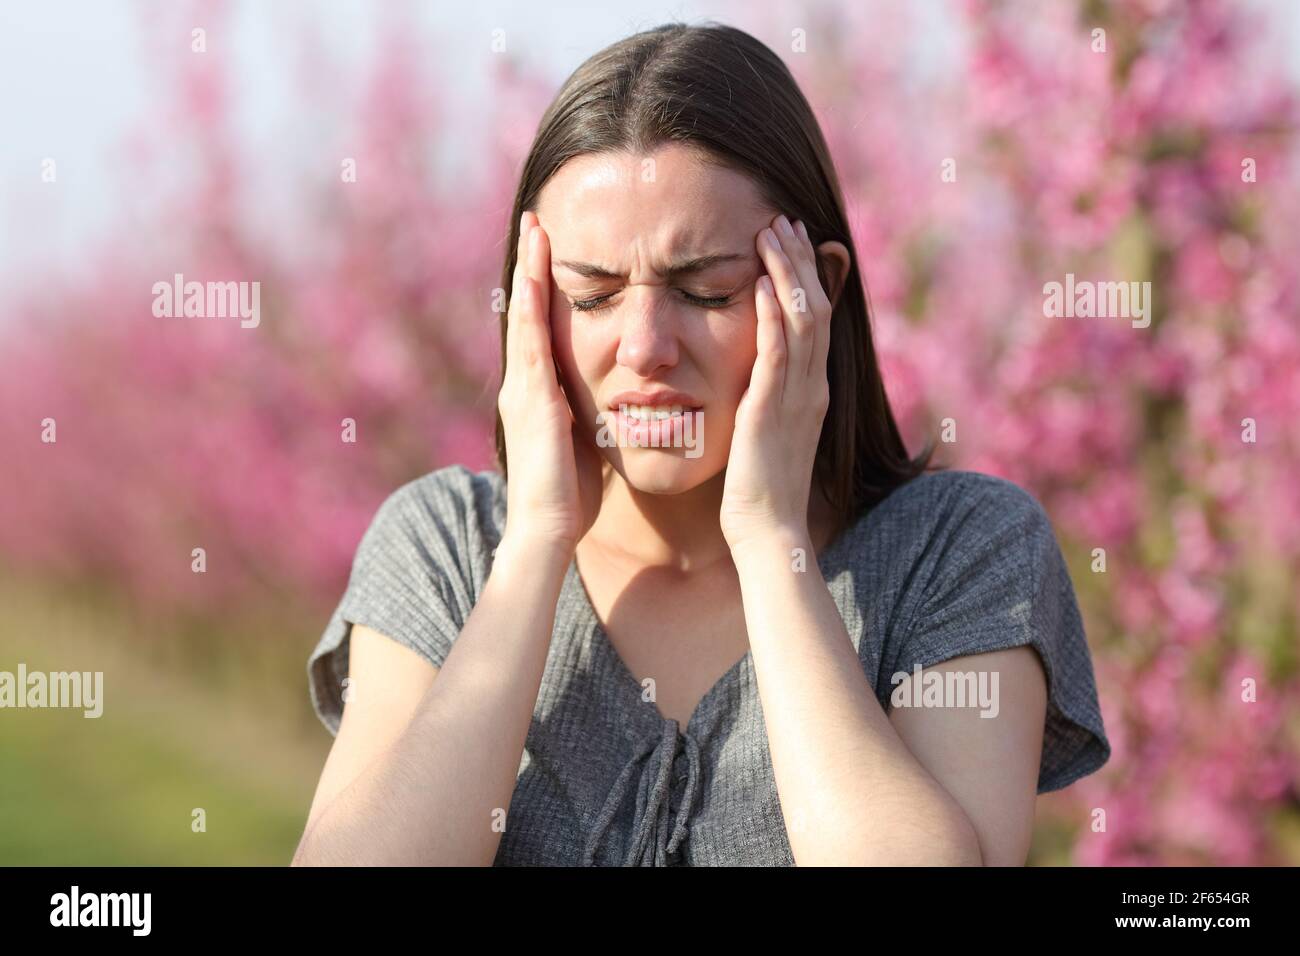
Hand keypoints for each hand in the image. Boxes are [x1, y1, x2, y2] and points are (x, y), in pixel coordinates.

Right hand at [498, 211, 604, 553]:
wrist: (547, 531)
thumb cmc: (570, 497)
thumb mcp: (582, 443)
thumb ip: (587, 415)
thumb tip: (611, 398)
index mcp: (539, 393)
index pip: (541, 327)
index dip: (544, 287)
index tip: (552, 249)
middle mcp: (525, 384)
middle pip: (527, 310)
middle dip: (531, 264)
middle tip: (537, 220)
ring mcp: (524, 389)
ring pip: (524, 316)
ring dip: (528, 270)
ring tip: (534, 228)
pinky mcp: (533, 400)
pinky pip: (531, 343)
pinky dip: (530, 307)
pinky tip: (533, 277)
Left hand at [720, 214, 831, 550]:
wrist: (766, 532)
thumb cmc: (759, 490)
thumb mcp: (765, 432)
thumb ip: (765, 397)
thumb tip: (753, 375)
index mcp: (809, 391)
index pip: (814, 320)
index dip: (805, 277)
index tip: (790, 242)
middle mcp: (811, 387)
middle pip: (815, 308)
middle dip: (799, 261)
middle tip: (783, 220)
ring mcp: (797, 398)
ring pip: (802, 320)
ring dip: (787, 273)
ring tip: (771, 232)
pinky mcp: (772, 412)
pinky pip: (778, 354)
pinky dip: (774, 315)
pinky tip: (763, 285)